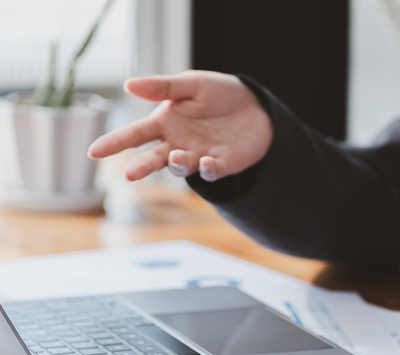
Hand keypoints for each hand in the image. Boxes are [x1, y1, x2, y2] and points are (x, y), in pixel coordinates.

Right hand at [87, 71, 273, 181]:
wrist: (254, 106)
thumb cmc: (217, 93)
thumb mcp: (190, 84)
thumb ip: (162, 87)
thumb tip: (128, 85)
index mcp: (165, 123)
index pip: (135, 134)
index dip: (115, 143)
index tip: (93, 152)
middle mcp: (177, 144)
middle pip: (154, 158)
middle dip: (142, 167)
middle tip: (130, 174)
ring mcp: (198, 157)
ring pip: (182, 168)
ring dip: (178, 164)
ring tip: (178, 156)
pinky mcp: (221, 165)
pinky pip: (212, 172)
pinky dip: (208, 169)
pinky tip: (207, 163)